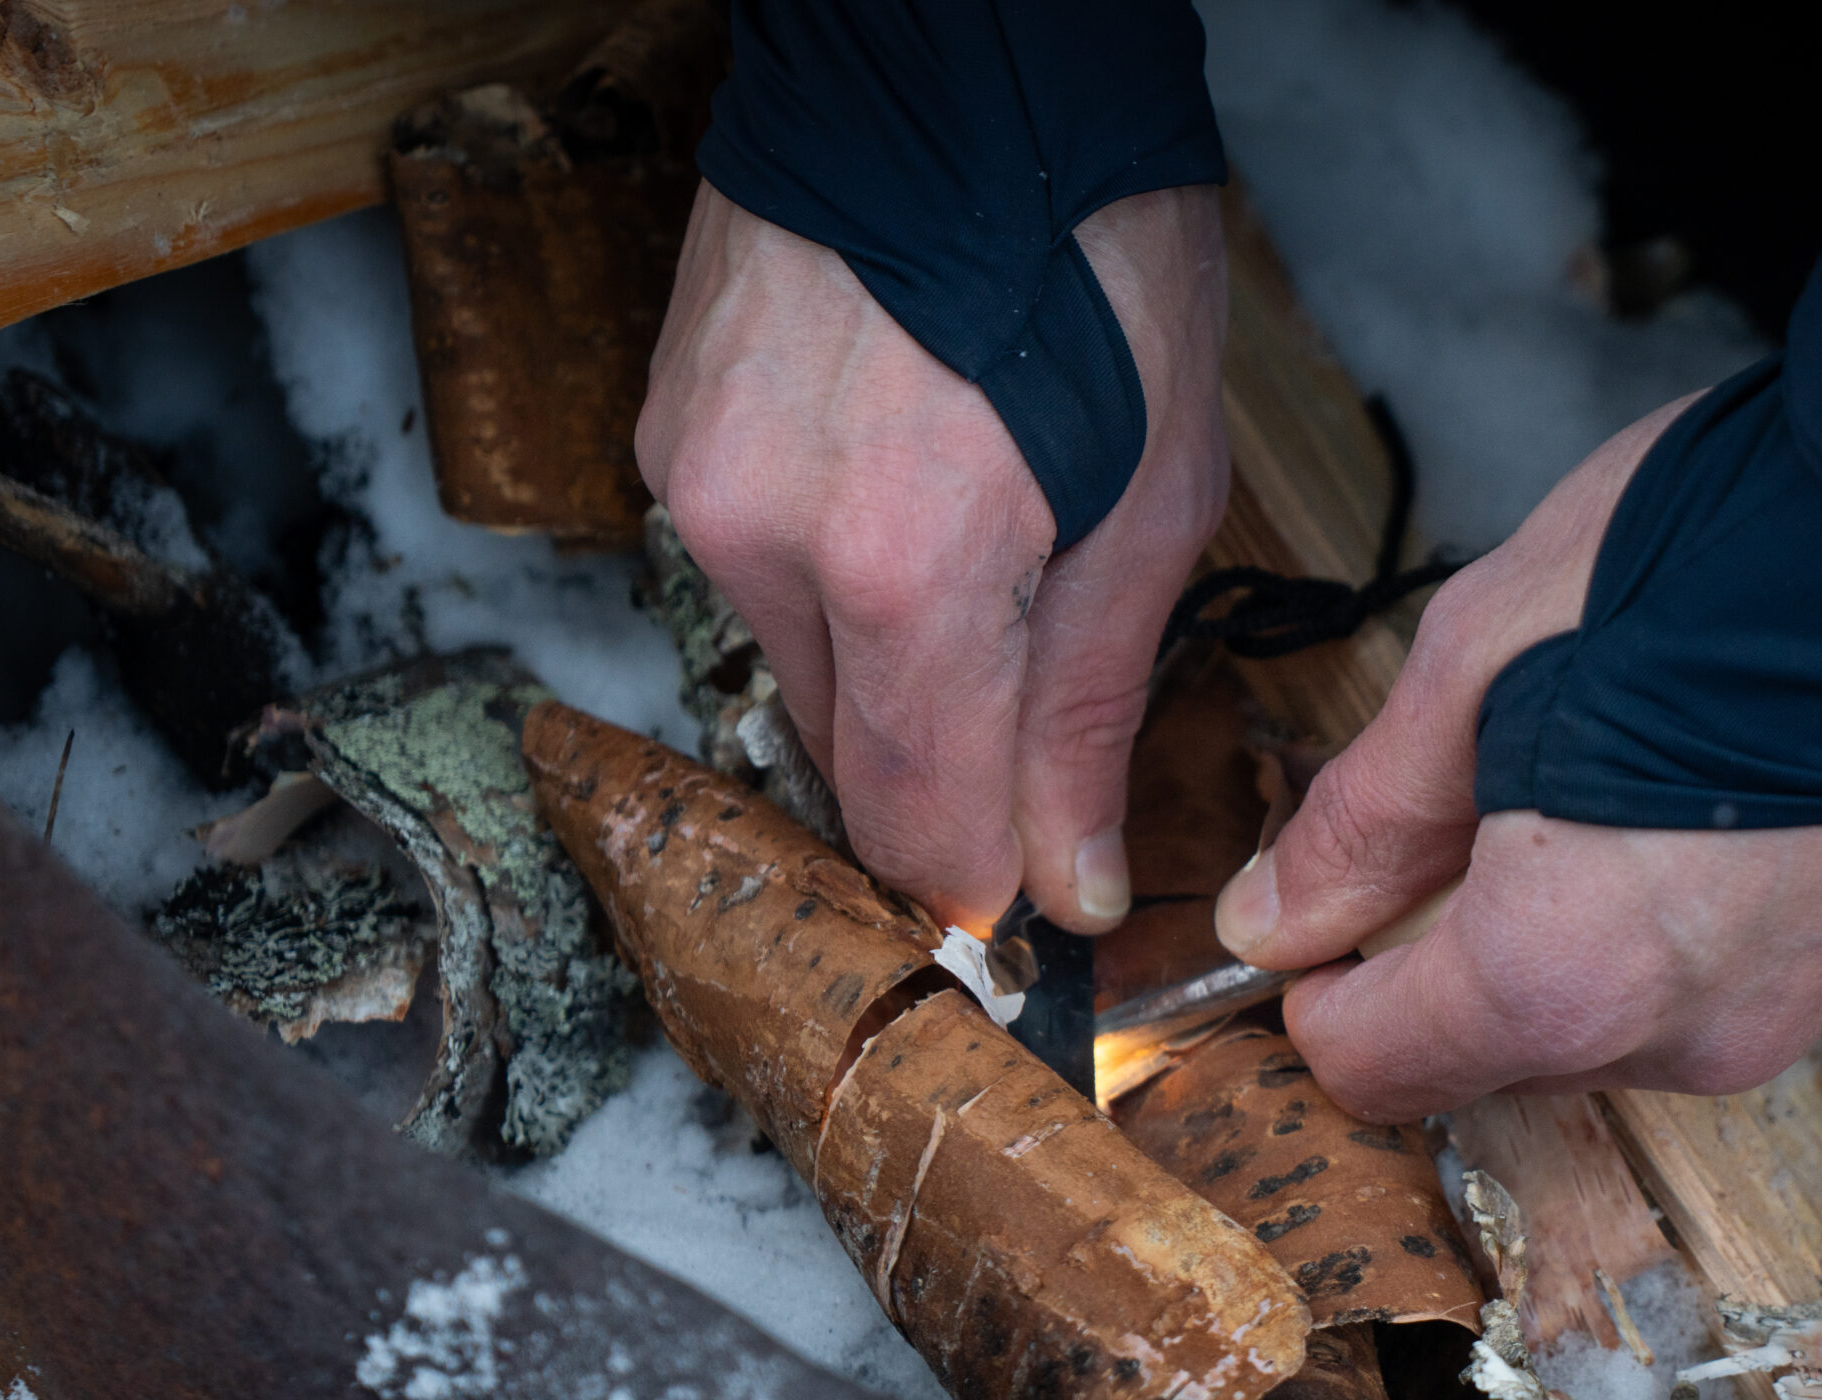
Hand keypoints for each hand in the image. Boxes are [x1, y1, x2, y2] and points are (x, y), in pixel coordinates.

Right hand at [637, 183, 1229, 932]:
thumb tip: (1071, 883)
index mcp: (905, 568)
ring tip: (975, 532)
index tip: (1028, 894)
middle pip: (846, 760)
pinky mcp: (666, 440)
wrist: (962, 62)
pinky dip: (828, 570)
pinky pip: (753, 574)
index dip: (978, 881)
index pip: (916, 823)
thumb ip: (1090, 709)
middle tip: (1033, 665)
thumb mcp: (1155, 497)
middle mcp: (766, 542)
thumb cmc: (1096, 252)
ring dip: (887, 659)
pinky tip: (900, 481)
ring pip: (795, 669)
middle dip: (944, 759)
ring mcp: (697, 485)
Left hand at [1212, 397, 1821, 1121]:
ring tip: (1655, 767)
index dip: (1330, 991)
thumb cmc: (1730, 551)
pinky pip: (1781, 971)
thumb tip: (1274, 919)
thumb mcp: (1485, 647)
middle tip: (1506, 787)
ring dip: (1621, 928)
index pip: (1379, 1071)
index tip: (1339, 908)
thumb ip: (1369, 816)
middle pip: (1519, 1045)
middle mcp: (1700, 1038)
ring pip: (1654, 1013)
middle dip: (1480, 945)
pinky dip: (1746, 906)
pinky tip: (1767, 784)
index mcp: (1561, 976)